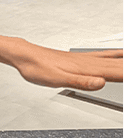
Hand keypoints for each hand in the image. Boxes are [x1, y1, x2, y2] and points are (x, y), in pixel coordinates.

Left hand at [0, 30, 123, 89]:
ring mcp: (87, 59)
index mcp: (88, 69)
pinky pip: (106, 56)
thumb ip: (79, 82)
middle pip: (121, 65)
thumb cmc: (36, 68)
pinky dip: (119, 55)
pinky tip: (121, 54)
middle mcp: (90, 62)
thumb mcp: (55, 79)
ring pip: (116, 59)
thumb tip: (100, 83)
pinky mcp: (81, 58)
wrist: (24, 55)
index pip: (120, 73)